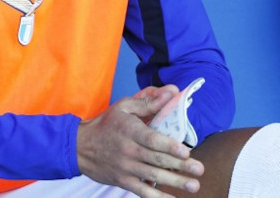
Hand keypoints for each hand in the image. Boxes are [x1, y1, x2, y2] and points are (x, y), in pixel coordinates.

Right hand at [77, 86, 203, 196]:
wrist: (80, 146)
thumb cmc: (106, 124)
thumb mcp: (124, 107)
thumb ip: (149, 102)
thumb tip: (172, 92)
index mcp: (129, 130)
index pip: (151, 139)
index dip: (169, 147)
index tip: (186, 152)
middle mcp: (128, 150)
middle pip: (156, 160)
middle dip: (180, 166)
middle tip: (199, 170)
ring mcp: (125, 168)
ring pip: (152, 176)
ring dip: (174, 182)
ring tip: (193, 186)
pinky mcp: (122, 181)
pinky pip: (142, 191)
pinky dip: (157, 197)